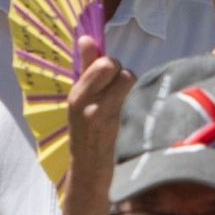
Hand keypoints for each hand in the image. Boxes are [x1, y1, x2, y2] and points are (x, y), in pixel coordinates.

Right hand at [63, 35, 132, 195]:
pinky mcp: (120, 129)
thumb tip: (86, 38)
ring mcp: (104, 117)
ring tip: (125, 105)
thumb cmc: (87, 135)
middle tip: (118, 92)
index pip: (102, 61)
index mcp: (76, 95)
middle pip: (119, 69)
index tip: (109, 77)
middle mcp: (87, 104)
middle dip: (122, 75)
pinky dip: (138, 105)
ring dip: (132, 89)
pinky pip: (137, 101)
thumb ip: (86, 69)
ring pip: (130, 82)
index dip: (110, 66)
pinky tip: (132, 118)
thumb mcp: (81, 102)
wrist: (89, 176)